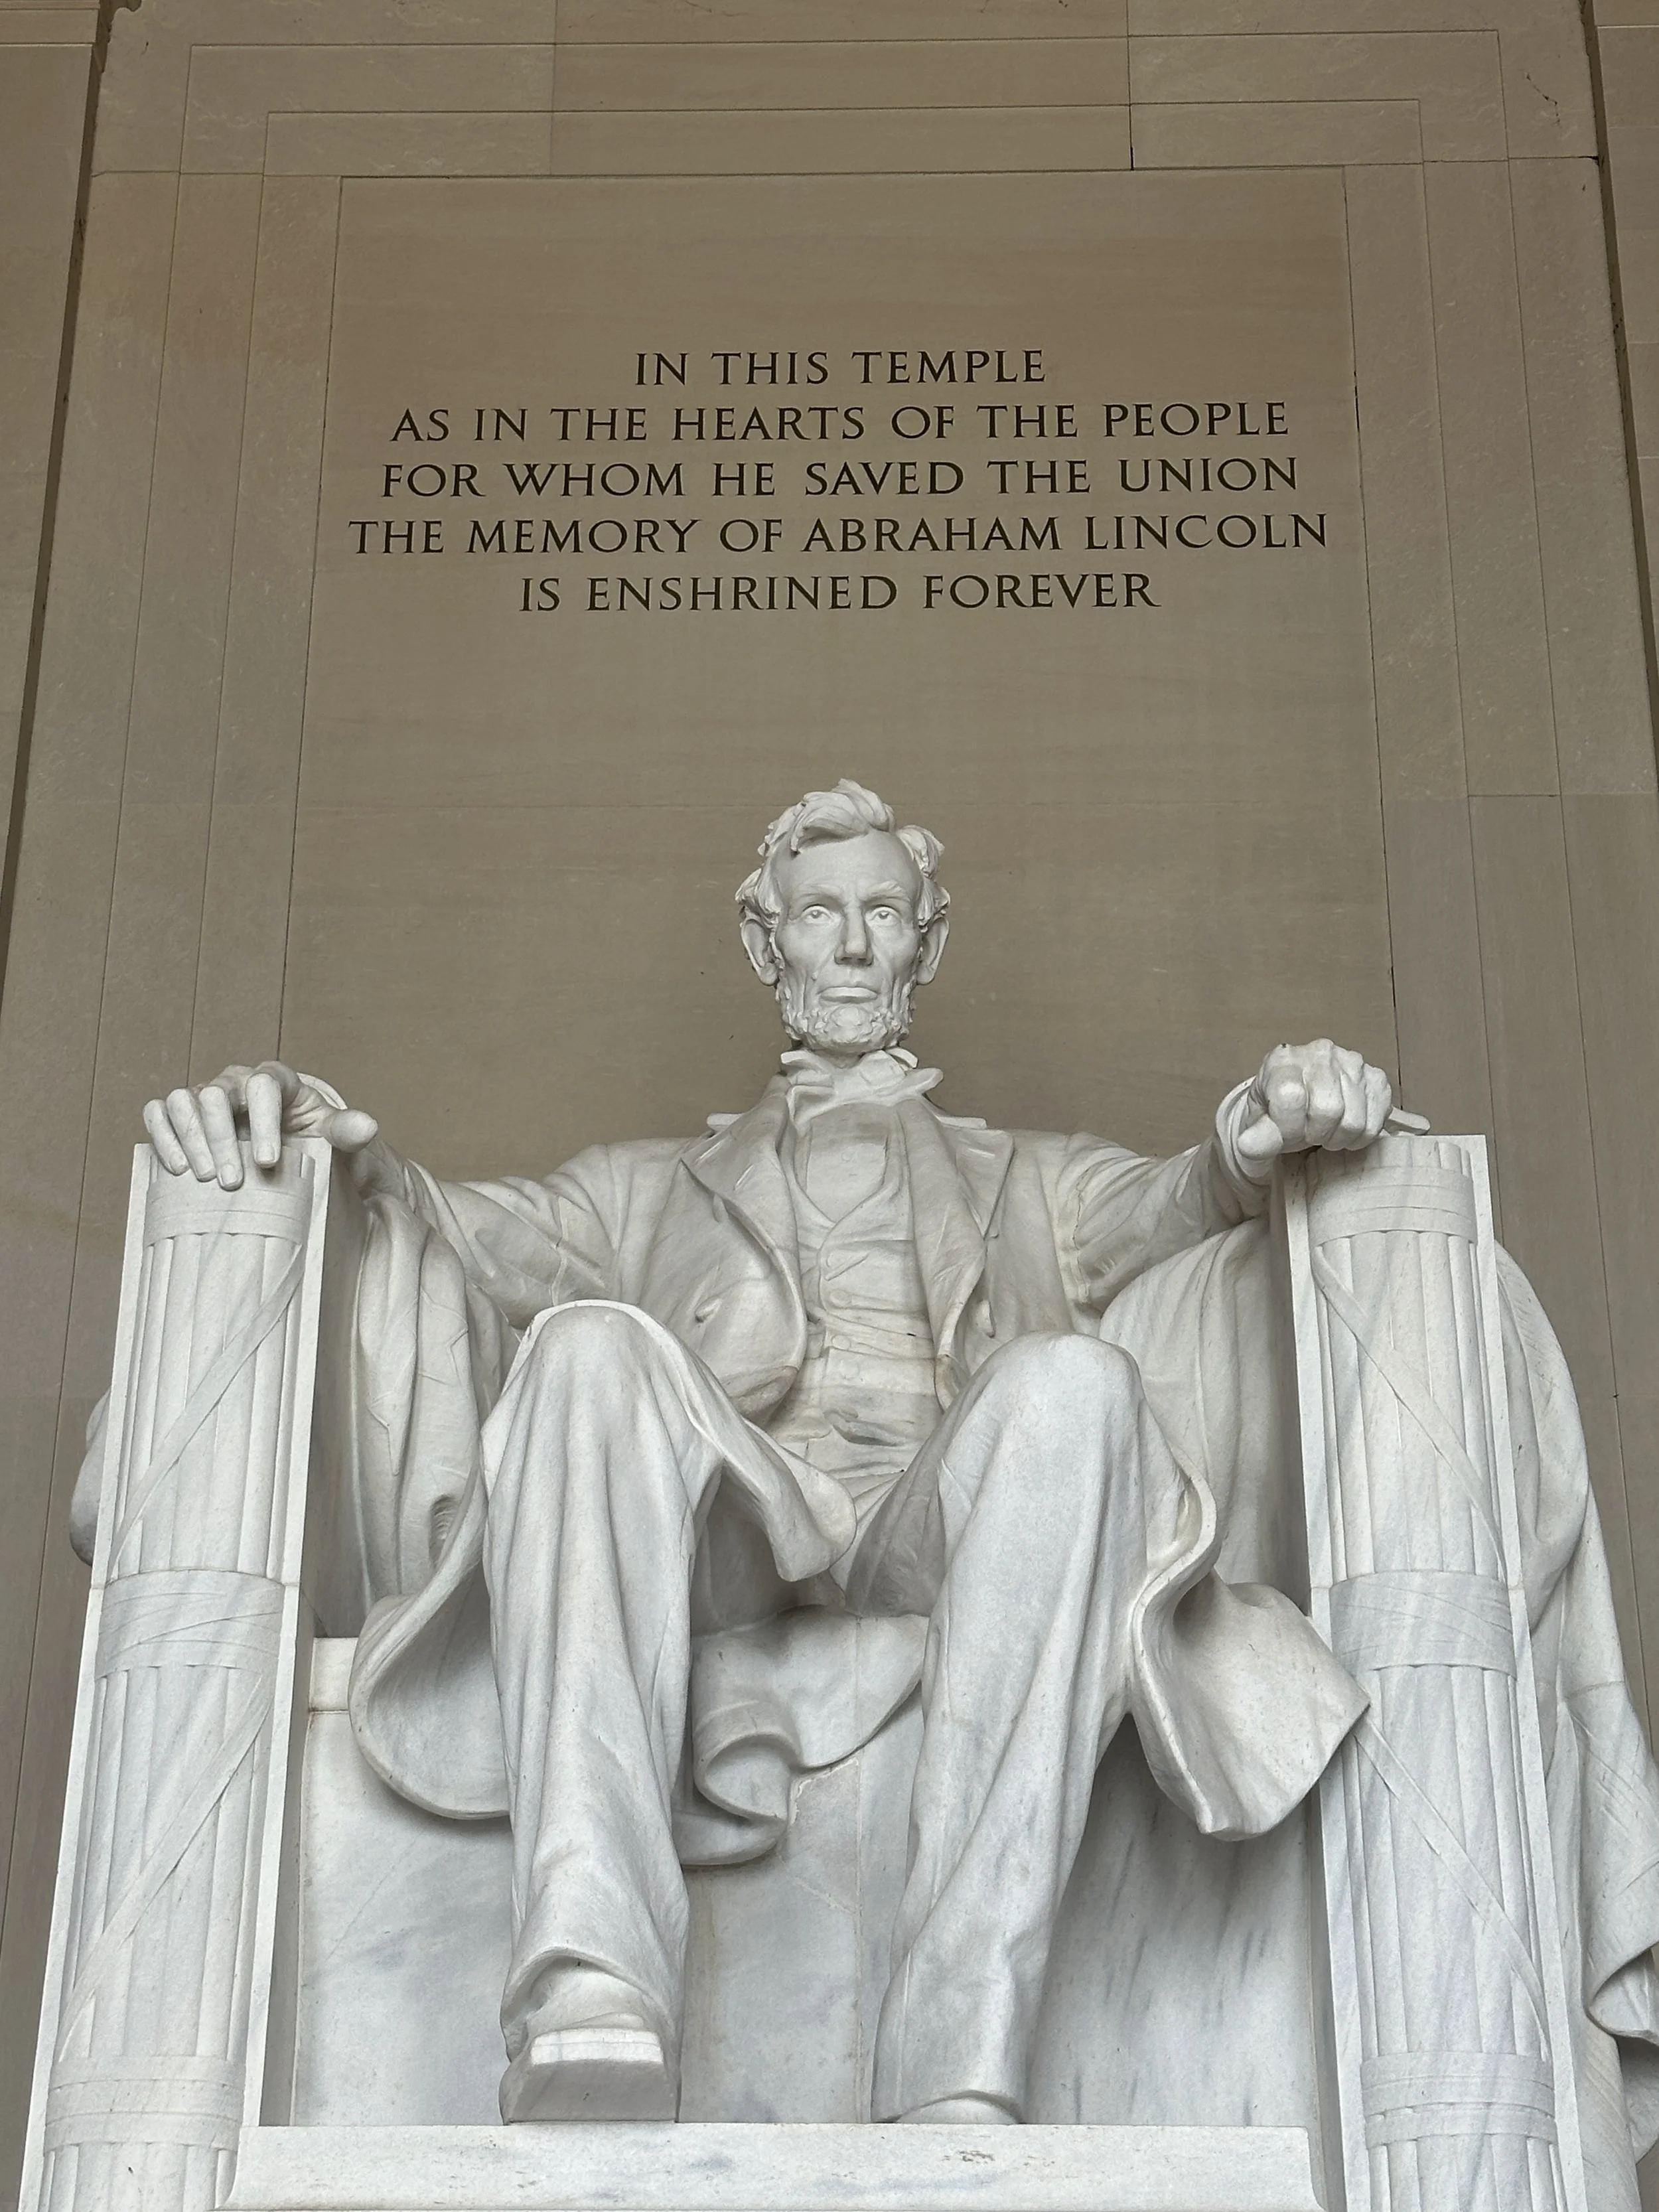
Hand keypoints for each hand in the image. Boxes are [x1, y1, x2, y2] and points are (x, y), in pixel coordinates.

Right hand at [142, 1061, 377, 1188]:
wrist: (295, 1157)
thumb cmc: (316, 1144)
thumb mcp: (337, 1139)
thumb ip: (348, 1130)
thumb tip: (367, 1126)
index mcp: (276, 1082)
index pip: (263, 1085)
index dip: (263, 1120)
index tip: (269, 1161)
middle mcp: (236, 1083)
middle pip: (215, 1095)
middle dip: (221, 1139)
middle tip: (233, 1182)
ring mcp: (205, 1097)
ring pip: (182, 1101)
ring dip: (190, 1139)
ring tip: (204, 1178)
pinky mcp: (183, 1117)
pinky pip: (159, 1113)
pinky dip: (162, 1135)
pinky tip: (177, 1168)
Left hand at [1234, 1039, 1391, 1174]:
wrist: (1298, 1102)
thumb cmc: (1277, 1111)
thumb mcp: (1258, 1125)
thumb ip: (1256, 1137)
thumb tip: (1248, 1146)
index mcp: (1284, 1059)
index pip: (1291, 1098)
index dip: (1288, 1127)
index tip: (1283, 1132)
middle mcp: (1320, 1052)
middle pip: (1328, 1110)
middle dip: (1314, 1133)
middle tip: (1306, 1133)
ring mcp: (1352, 1062)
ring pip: (1354, 1120)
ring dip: (1337, 1137)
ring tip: (1325, 1130)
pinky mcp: (1376, 1078)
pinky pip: (1376, 1121)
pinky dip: (1359, 1136)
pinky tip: (1344, 1127)